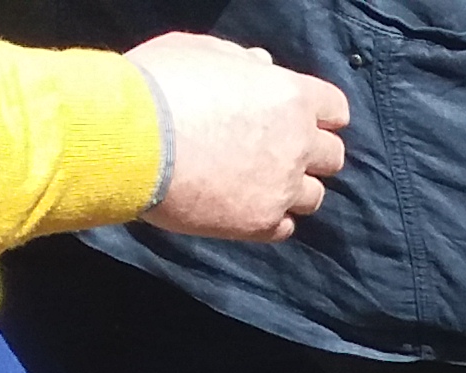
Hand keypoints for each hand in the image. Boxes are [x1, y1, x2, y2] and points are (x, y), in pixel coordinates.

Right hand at [130, 32, 348, 240]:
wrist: (129, 139)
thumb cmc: (157, 85)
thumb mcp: (198, 51)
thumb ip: (239, 59)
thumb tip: (262, 64)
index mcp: (291, 96)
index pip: (336, 110)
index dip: (320, 115)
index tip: (301, 119)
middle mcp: (297, 143)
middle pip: (331, 156)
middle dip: (309, 153)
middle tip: (275, 151)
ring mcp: (282, 186)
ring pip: (313, 196)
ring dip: (292, 189)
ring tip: (256, 182)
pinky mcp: (260, 222)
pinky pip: (284, 227)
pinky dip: (270, 218)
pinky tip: (242, 206)